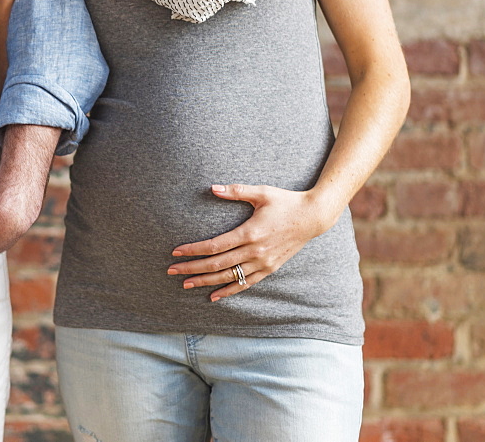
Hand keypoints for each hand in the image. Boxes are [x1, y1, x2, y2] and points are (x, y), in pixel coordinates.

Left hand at [167, 184, 328, 301]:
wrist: (313, 218)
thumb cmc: (285, 202)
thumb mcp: (261, 192)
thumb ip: (236, 191)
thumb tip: (212, 188)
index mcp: (250, 232)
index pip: (215, 246)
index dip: (193, 250)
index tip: (176, 252)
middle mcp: (255, 251)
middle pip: (217, 264)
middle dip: (192, 268)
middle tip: (172, 271)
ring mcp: (263, 263)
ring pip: (229, 277)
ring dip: (206, 282)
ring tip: (186, 284)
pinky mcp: (269, 269)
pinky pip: (245, 283)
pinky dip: (229, 290)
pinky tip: (214, 296)